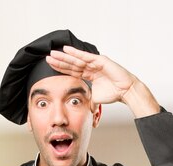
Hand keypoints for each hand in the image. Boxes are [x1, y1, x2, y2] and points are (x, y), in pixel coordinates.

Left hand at [46, 46, 160, 116]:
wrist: (125, 91)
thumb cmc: (113, 93)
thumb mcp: (94, 98)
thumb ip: (87, 99)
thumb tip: (83, 109)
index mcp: (88, 74)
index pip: (71, 71)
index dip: (61, 69)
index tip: (50, 67)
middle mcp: (90, 67)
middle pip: (72, 63)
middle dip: (59, 61)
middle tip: (47, 58)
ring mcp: (95, 62)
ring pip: (76, 59)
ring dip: (64, 56)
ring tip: (53, 54)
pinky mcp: (100, 60)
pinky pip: (85, 56)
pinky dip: (75, 53)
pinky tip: (66, 49)